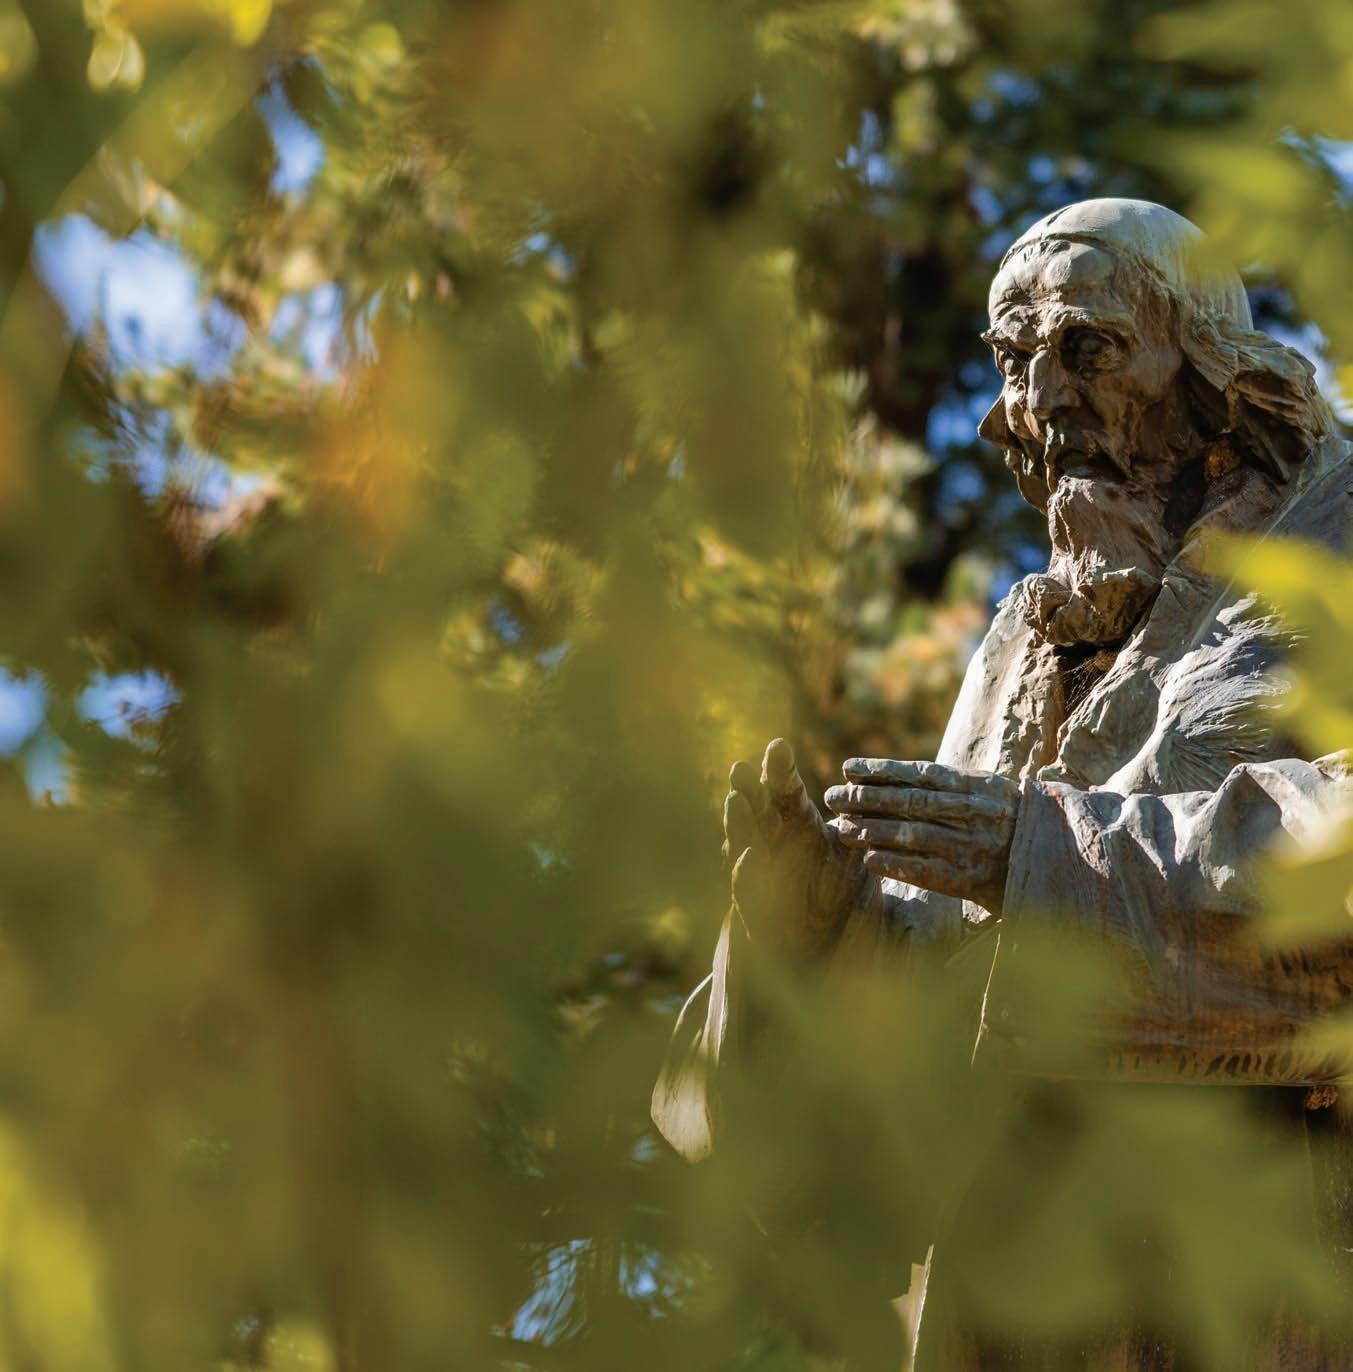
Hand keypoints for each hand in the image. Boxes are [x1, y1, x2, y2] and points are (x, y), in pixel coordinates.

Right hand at [722, 738, 878, 958]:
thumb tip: (884, 795)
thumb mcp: (857, 863)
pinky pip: (747, 888)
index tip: (777, 745)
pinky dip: (747, 872)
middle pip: (757, 810)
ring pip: (744, 842)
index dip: (779, 770)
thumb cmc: (843, 903)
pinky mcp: (756, 909)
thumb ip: (864, 832)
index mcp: (798, 827)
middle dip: (748, 789)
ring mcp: (761, 875)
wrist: (830, 956)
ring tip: (736, 800)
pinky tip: (748, 854)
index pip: (786, 792)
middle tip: (740, 767)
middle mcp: (774, 845)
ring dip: (739, 823)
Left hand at [824, 759, 1018, 915]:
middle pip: (909, 802)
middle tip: (833, 797)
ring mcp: (970, 846)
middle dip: (866, 799)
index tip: (847, 768)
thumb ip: (950, 784)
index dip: (880, 770)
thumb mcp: (989, 791)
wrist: (1061, 859)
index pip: (919, 773)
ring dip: (873, 831)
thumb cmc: (1013, 822)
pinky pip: (926, 870)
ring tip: (841, 828)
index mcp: (974, 786)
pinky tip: (868, 860)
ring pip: (913, 834)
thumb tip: (895, 776)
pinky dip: (896, 864)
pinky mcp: (971, 880)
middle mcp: (971, 813)